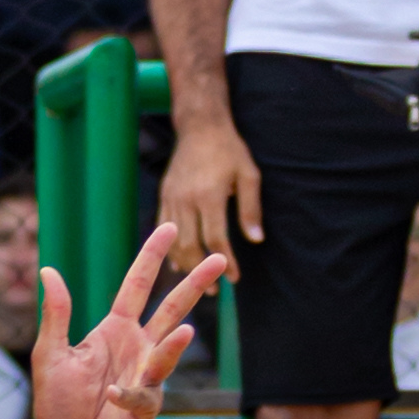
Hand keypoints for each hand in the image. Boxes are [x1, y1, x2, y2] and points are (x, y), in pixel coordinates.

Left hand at [24, 223, 230, 418]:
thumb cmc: (57, 403)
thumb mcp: (50, 353)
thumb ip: (56, 313)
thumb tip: (48, 269)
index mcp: (115, 329)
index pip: (138, 285)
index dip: (151, 256)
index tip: (168, 226)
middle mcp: (137, 348)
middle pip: (171, 309)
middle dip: (194, 284)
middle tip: (221, 258)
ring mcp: (147, 376)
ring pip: (169, 352)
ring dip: (176, 344)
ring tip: (187, 331)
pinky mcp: (146, 407)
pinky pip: (141, 395)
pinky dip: (125, 393)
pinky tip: (110, 395)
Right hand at [159, 111, 260, 272]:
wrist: (199, 127)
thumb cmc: (229, 150)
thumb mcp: (249, 175)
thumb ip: (251, 209)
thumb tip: (255, 240)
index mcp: (209, 195)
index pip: (216, 238)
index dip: (225, 262)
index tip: (235, 279)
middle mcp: (187, 199)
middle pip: (190, 245)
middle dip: (201, 272)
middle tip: (214, 291)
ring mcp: (172, 199)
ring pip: (172, 241)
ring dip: (184, 265)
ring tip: (196, 282)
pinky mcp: (164, 197)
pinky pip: (163, 230)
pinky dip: (169, 249)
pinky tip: (178, 264)